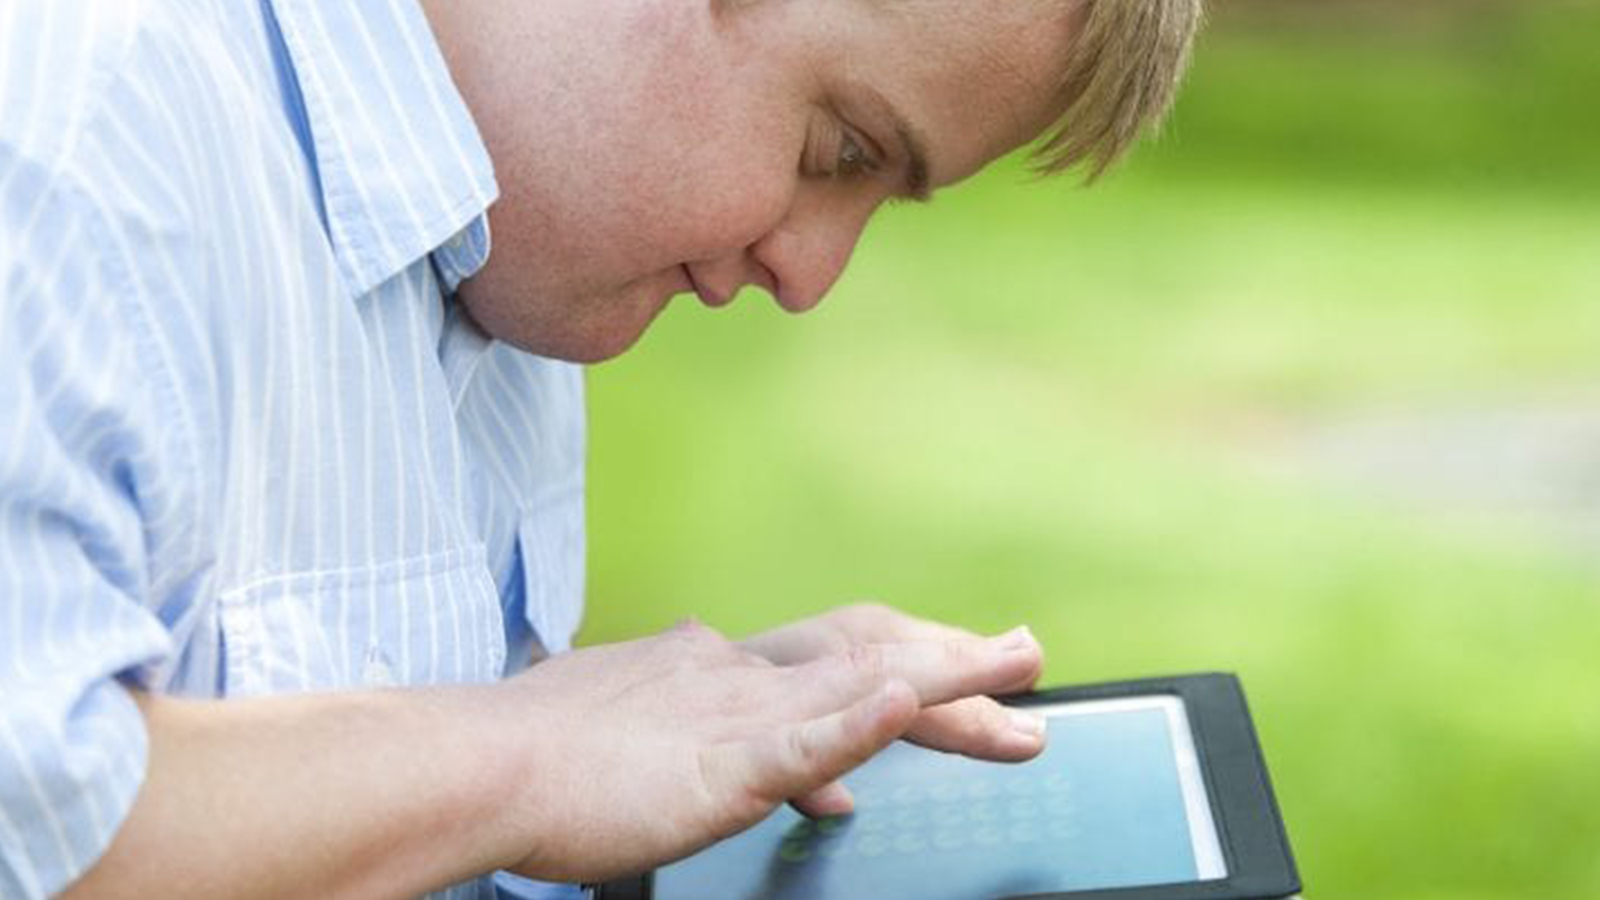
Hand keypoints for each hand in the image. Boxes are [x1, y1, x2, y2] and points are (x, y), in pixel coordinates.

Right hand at [492, 618, 1040, 882]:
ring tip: (1017, 660)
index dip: (906, 658)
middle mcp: (738, 676)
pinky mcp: (718, 764)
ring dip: (945, 675)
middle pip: (868, 656)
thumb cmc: (542, 766)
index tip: (964, 667)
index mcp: (718, 669)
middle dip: (953, 661)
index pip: (836, 655)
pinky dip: (860, 720)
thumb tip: (831, 790)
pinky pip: (803, 740)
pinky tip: (906, 699)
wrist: (475, 765)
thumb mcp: (656, 754)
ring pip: (859, 685)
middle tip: (1026, 653)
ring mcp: (733, 716)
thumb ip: (743, 762)